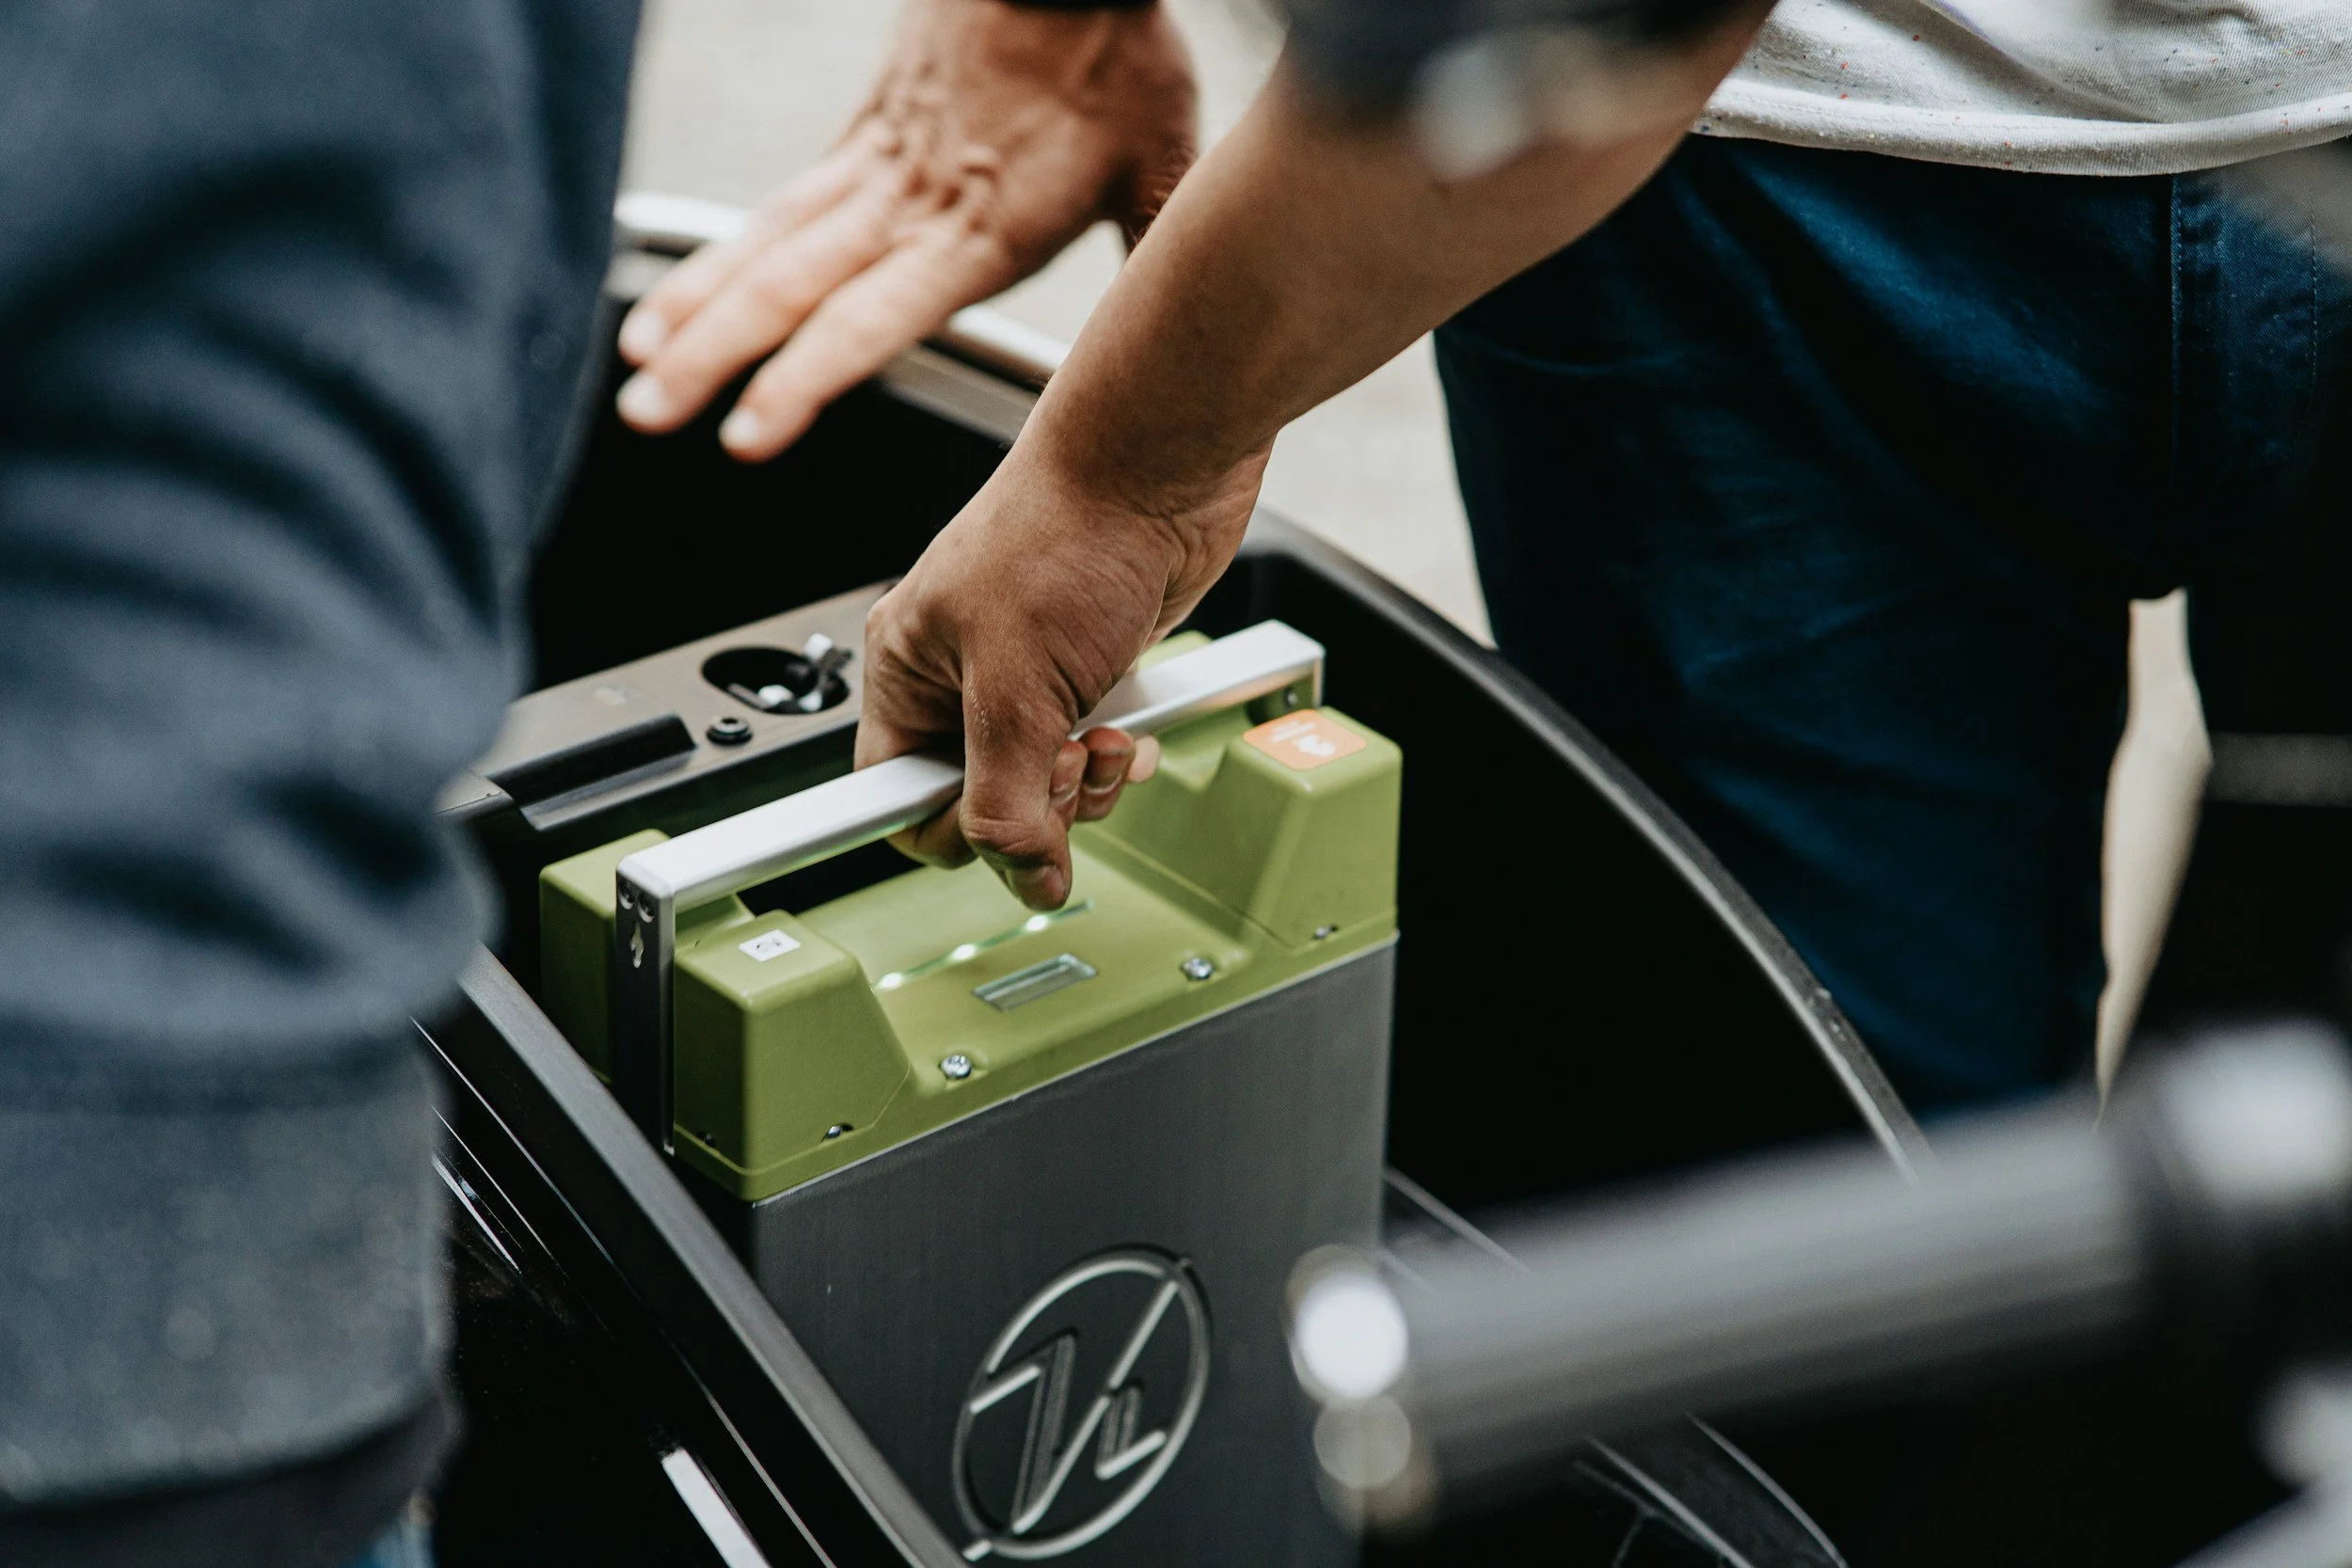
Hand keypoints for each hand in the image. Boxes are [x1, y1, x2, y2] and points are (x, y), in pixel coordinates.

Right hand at [613, 0, 1194, 459]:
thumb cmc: (1117, 54)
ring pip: (767, 245)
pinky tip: (674, 297)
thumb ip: (1160, 257)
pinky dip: (719, 257)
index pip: (871, 316)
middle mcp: (913, 202)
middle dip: (715, 360)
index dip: (805, 377)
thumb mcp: (1162, 167)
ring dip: (697, 311)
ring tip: (637, 370)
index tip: (748, 433)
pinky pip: (779, 206)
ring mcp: (878, 166)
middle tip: (646, 415)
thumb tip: (1195, 343)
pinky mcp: (864, 138)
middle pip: (793, 288)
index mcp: (983, 228)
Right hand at [856, 437, 1263, 908]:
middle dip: (1036, 802)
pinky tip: (1131, 729)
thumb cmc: (1071, 532)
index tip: (997, 838)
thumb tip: (1021, 877)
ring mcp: (1027, 672)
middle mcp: (958, 672)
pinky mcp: (1089, 668)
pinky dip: (1117, 755)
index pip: (894, 796)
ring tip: (1105, 741)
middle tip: (1067, 764)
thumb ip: (1007, 799)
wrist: (1160, 464)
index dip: (948, 829)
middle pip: (978, 800)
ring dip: (1085, 784)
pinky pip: (1091, 750)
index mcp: (906, 668)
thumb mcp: (1018, 689)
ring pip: (1041, 782)